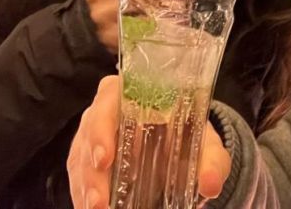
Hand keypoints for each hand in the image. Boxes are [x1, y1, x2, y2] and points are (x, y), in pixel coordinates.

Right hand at [67, 76, 231, 208]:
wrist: (180, 147)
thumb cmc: (188, 135)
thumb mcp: (204, 144)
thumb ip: (212, 159)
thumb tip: (211, 183)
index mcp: (133, 93)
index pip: (108, 97)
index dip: (102, 126)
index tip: (105, 158)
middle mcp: (106, 111)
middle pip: (89, 133)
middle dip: (91, 171)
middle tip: (100, 202)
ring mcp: (92, 137)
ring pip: (79, 159)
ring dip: (86, 189)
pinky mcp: (87, 162)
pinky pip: (78, 178)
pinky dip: (83, 197)